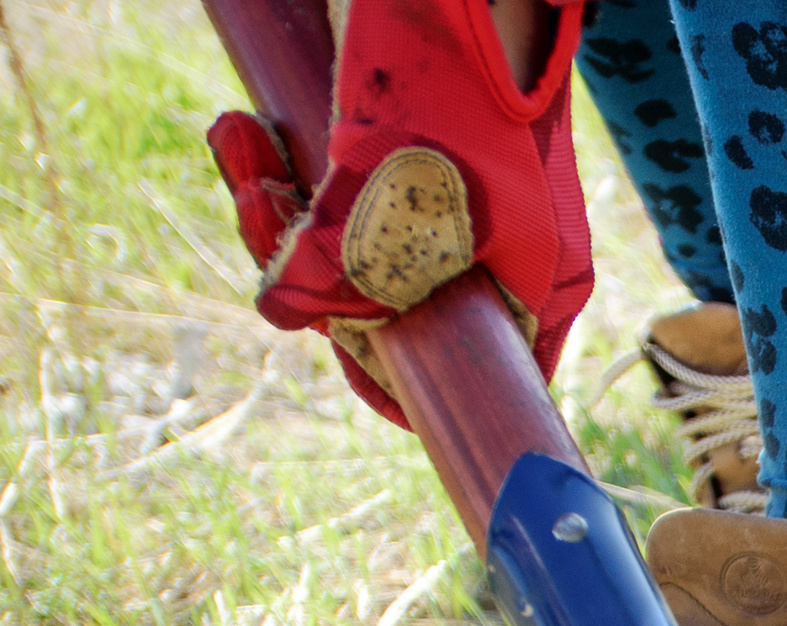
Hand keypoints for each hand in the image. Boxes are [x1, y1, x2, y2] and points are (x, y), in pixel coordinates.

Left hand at [207, 1, 590, 427]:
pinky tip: (249, 130)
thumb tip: (284, 308)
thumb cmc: (448, 74)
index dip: (389, 371)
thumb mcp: (386, 187)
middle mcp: (505, 258)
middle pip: (396, 313)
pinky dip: (293, 173)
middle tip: (260, 204)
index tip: (329, 335)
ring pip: (358, 254)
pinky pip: (346, 201)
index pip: (471, 379)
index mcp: (534, 287)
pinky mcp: (415, 161)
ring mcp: (462, 209)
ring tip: (241, 142)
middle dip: (311, 268)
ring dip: (283, 209)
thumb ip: (339, 269)